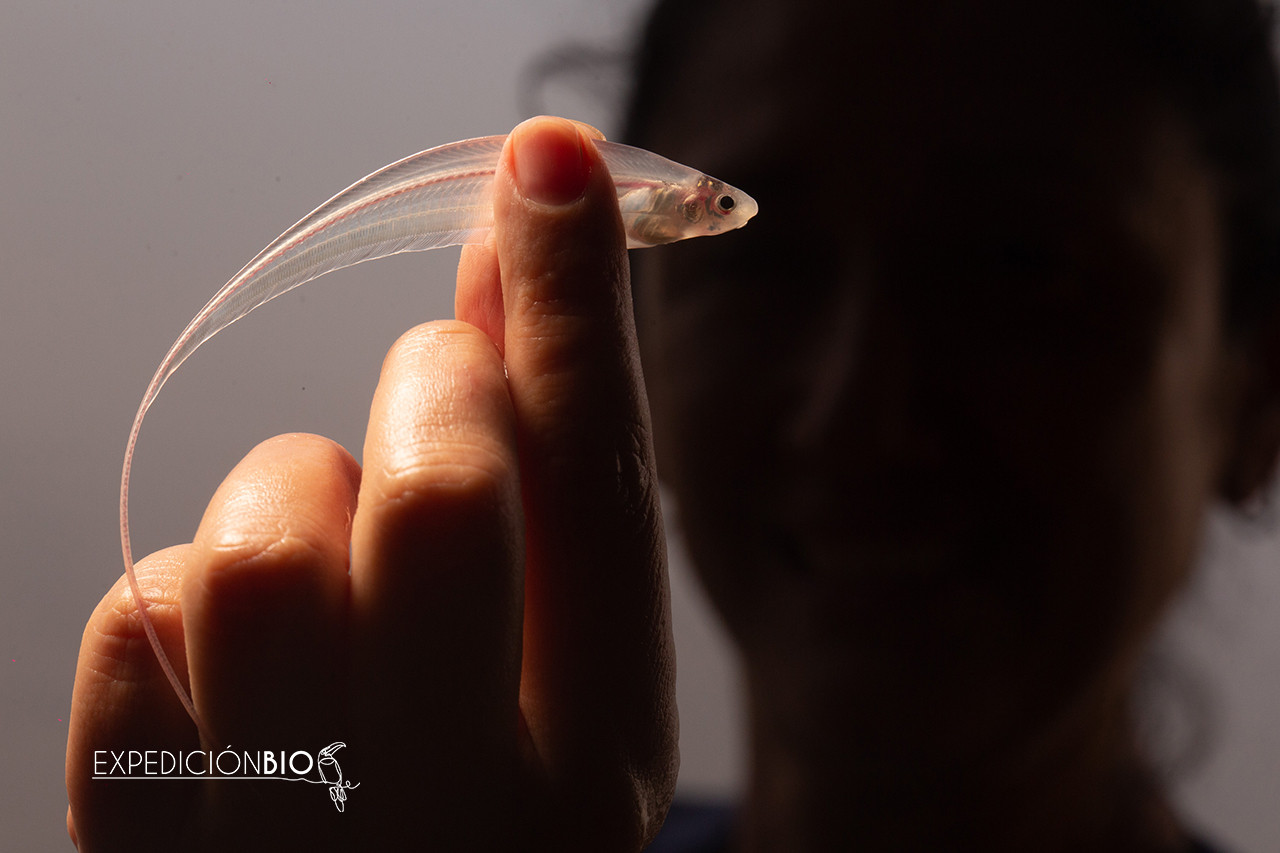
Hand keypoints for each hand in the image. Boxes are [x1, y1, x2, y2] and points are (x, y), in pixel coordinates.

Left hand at [67, 116, 676, 851]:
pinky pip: (136, 626)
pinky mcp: (149, 848)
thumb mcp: (555, 680)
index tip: (550, 163)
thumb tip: (513, 269)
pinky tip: (228, 661)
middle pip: (439, 506)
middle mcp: (463, 824)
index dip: (578, 311)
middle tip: (439, 388)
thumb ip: (549, 483)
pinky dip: (178, 595)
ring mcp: (296, 842)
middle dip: (436, 389)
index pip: (602, 496)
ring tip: (323, 560)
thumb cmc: (476, 803)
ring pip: (260, 554)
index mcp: (599, 767)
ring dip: (291, 497)